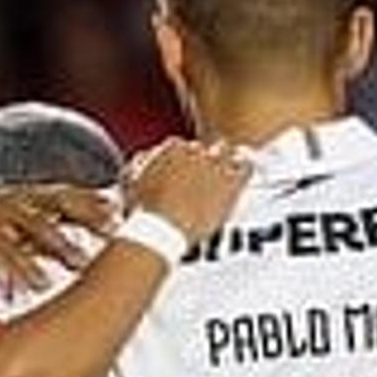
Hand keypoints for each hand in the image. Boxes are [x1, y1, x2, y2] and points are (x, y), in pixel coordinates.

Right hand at [0, 184, 111, 294]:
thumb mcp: (5, 221)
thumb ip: (35, 233)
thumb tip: (67, 250)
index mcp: (23, 195)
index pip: (66, 194)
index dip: (94, 201)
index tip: (125, 211)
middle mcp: (14, 200)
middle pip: (58, 203)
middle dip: (87, 216)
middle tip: (115, 231)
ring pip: (34, 227)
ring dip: (60, 245)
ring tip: (82, 264)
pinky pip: (4, 252)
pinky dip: (22, 269)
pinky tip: (37, 285)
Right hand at [121, 138, 255, 249]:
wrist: (161, 229)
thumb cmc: (143, 211)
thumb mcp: (131, 182)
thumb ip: (140, 165)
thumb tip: (144, 158)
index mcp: (171, 148)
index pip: (183, 147)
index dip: (185, 162)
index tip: (185, 176)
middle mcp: (194, 151)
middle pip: (204, 149)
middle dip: (204, 162)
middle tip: (203, 180)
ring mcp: (214, 165)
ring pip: (226, 153)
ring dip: (224, 162)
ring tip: (223, 178)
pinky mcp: (230, 182)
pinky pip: (245, 166)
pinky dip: (244, 170)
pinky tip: (241, 179)